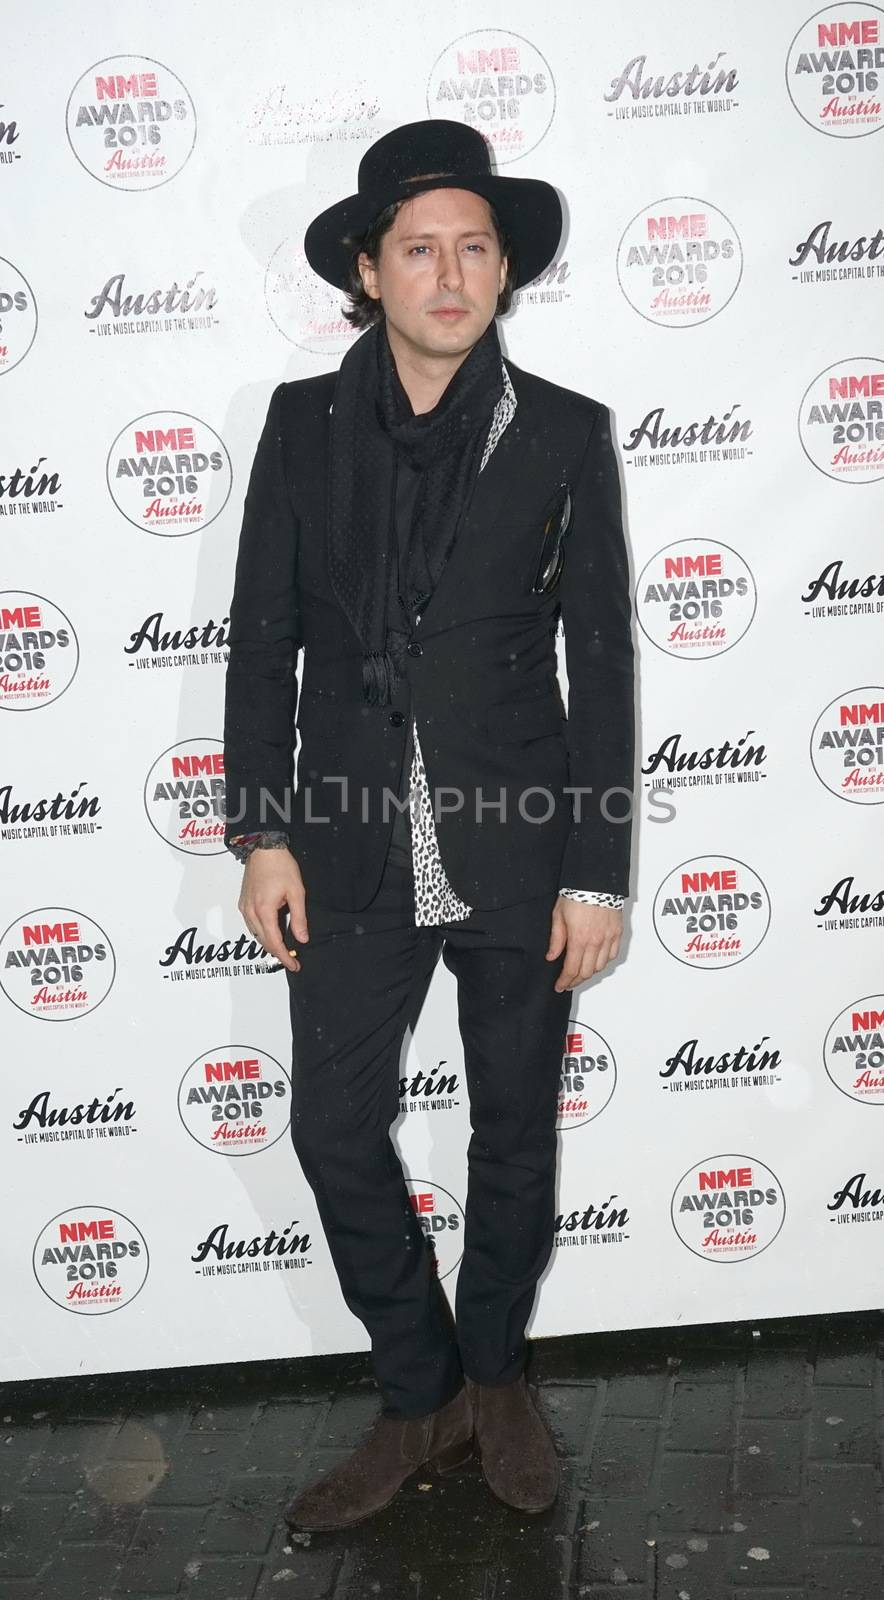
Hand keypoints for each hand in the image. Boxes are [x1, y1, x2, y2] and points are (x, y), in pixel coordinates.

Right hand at [238, 847, 307, 973]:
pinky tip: (271, 933)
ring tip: (284, 949)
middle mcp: (250, 911)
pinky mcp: (243, 903)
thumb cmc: (281, 866)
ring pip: (256, 934)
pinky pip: (251, 925)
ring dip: (269, 943)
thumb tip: (301, 938)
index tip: (294, 965)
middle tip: (292, 959)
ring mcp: (244, 907)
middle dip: (277, 953)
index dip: (284, 957)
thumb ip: (299, 917)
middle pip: (263, 941)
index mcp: (264, 910)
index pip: (274, 942)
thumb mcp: (296, 892)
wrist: (263, 848)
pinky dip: (261, 933)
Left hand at [546, 897, 622, 990]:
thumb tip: (552, 956)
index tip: (560, 986)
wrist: (596, 881)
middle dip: (576, 981)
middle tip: (568, 983)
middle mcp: (596, 941)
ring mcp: (608, 938)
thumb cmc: (576, 895)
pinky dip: (604, 962)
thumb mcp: (558, 916)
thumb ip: (556, 939)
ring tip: (581, 973)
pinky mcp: (617, 932)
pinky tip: (596, 961)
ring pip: (601, 966)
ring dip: (590, 973)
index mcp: (579, 939)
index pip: (572, 969)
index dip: (565, 981)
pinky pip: (613, 955)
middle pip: (587, 972)